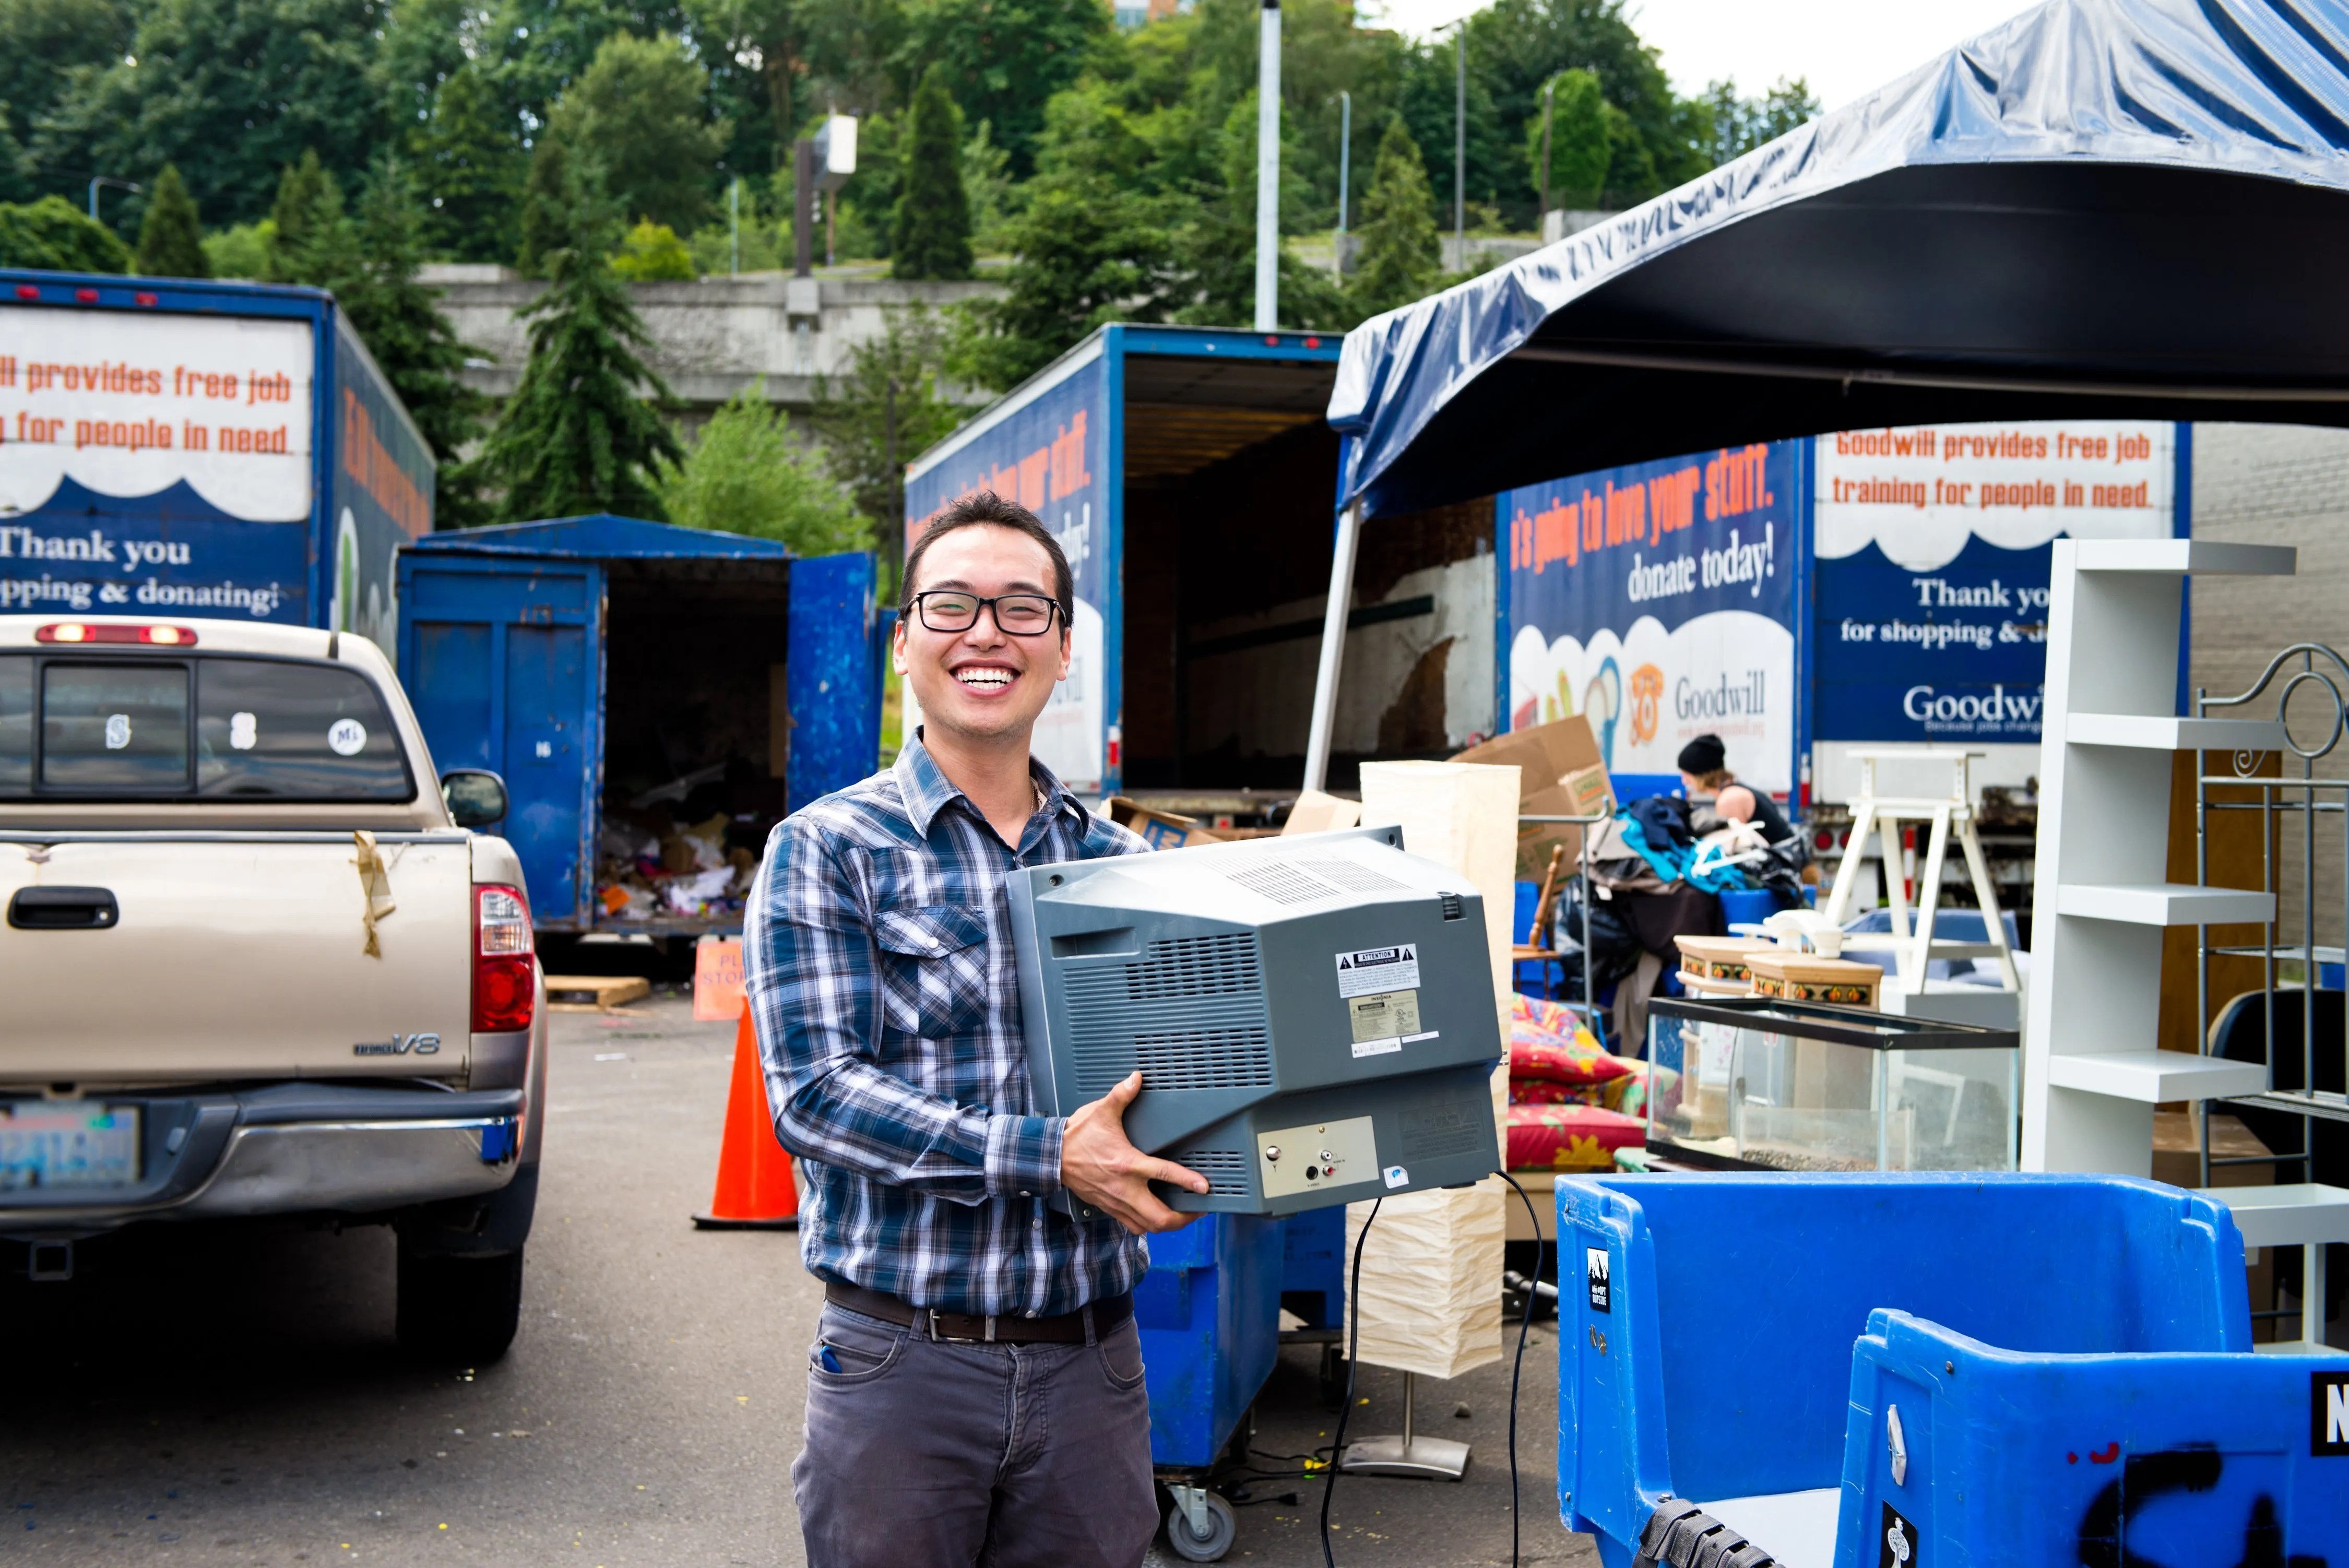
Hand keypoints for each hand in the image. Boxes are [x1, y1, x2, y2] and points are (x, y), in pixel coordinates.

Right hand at [1060, 1071, 1207, 1234]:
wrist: (1052, 1157)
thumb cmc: (1077, 1137)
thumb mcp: (1101, 1113)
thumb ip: (1121, 1095)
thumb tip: (1136, 1078)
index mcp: (1127, 1164)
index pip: (1164, 1175)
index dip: (1187, 1181)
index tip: (1204, 1186)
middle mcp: (1125, 1188)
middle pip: (1160, 1217)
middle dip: (1184, 1218)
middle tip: (1199, 1209)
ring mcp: (1117, 1202)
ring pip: (1148, 1226)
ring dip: (1169, 1225)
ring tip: (1184, 1217)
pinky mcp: (1109, 1208)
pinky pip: (1133, 1226)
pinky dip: (1148, 1225)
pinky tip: (1156, 1217)